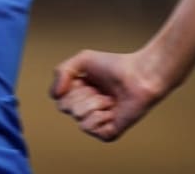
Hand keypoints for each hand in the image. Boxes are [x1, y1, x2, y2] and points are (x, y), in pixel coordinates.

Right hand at [50, 49, 166, 141]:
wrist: (139, 76)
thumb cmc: (114, 66)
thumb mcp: (82, 60)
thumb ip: (61, 71)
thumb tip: (55, 95)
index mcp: (78, 94)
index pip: (59, 98)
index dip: (70, 87)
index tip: (87, 79)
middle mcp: (85, 110)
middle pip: (66, 107)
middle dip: (83, 94)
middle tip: (101, 90)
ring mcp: (96, 123)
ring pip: (78, 117)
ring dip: (94, 103)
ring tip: (110, 99)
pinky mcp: (107, 134)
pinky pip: (90, 128)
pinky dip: (100, 116)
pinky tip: (112, 111)